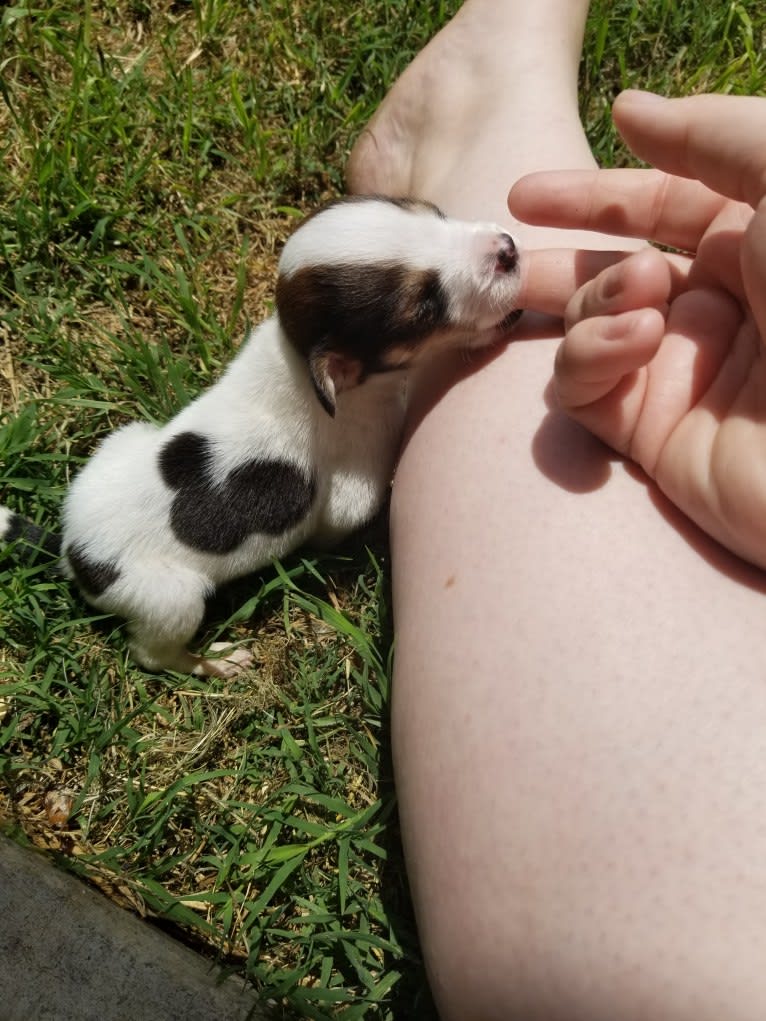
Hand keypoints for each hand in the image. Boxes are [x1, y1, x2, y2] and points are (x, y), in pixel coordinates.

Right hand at [509, 91, 765, 569]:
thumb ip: (709, 133)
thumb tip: (629, 110)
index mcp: (755, 244)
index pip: (659, 211)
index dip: (593, 197)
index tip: (526, 194)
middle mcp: (715, 309)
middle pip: (609, 272)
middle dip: (556, 263)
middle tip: (506, 260)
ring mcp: (680, 373)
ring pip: (587, 326)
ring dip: (593, 299)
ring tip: (640, 305)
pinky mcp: (650, 435)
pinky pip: (583, 387)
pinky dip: (590, 356)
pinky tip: (633, 345)